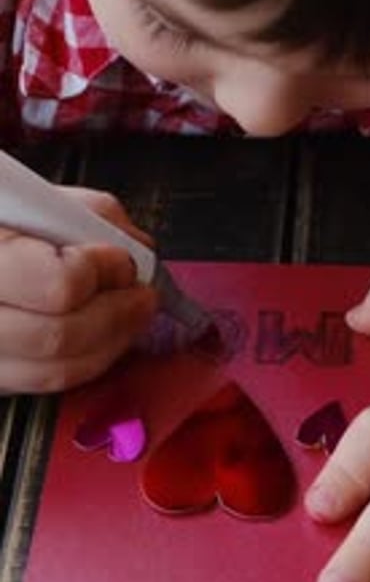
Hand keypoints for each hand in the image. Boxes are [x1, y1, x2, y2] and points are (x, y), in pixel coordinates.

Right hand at [0, 186, 156, 392]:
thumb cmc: (9, 221)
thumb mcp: (43, 198)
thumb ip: (96, 217)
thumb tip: (137, 248)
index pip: (58, 284)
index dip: (103, 274)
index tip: (123, 261)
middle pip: (59, 336)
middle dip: (117, 316)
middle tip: (143, 297)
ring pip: (55, 371)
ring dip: (110, 343)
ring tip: (130, 315)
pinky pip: (46, 383)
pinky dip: (85, 361)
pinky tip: (101, 336)